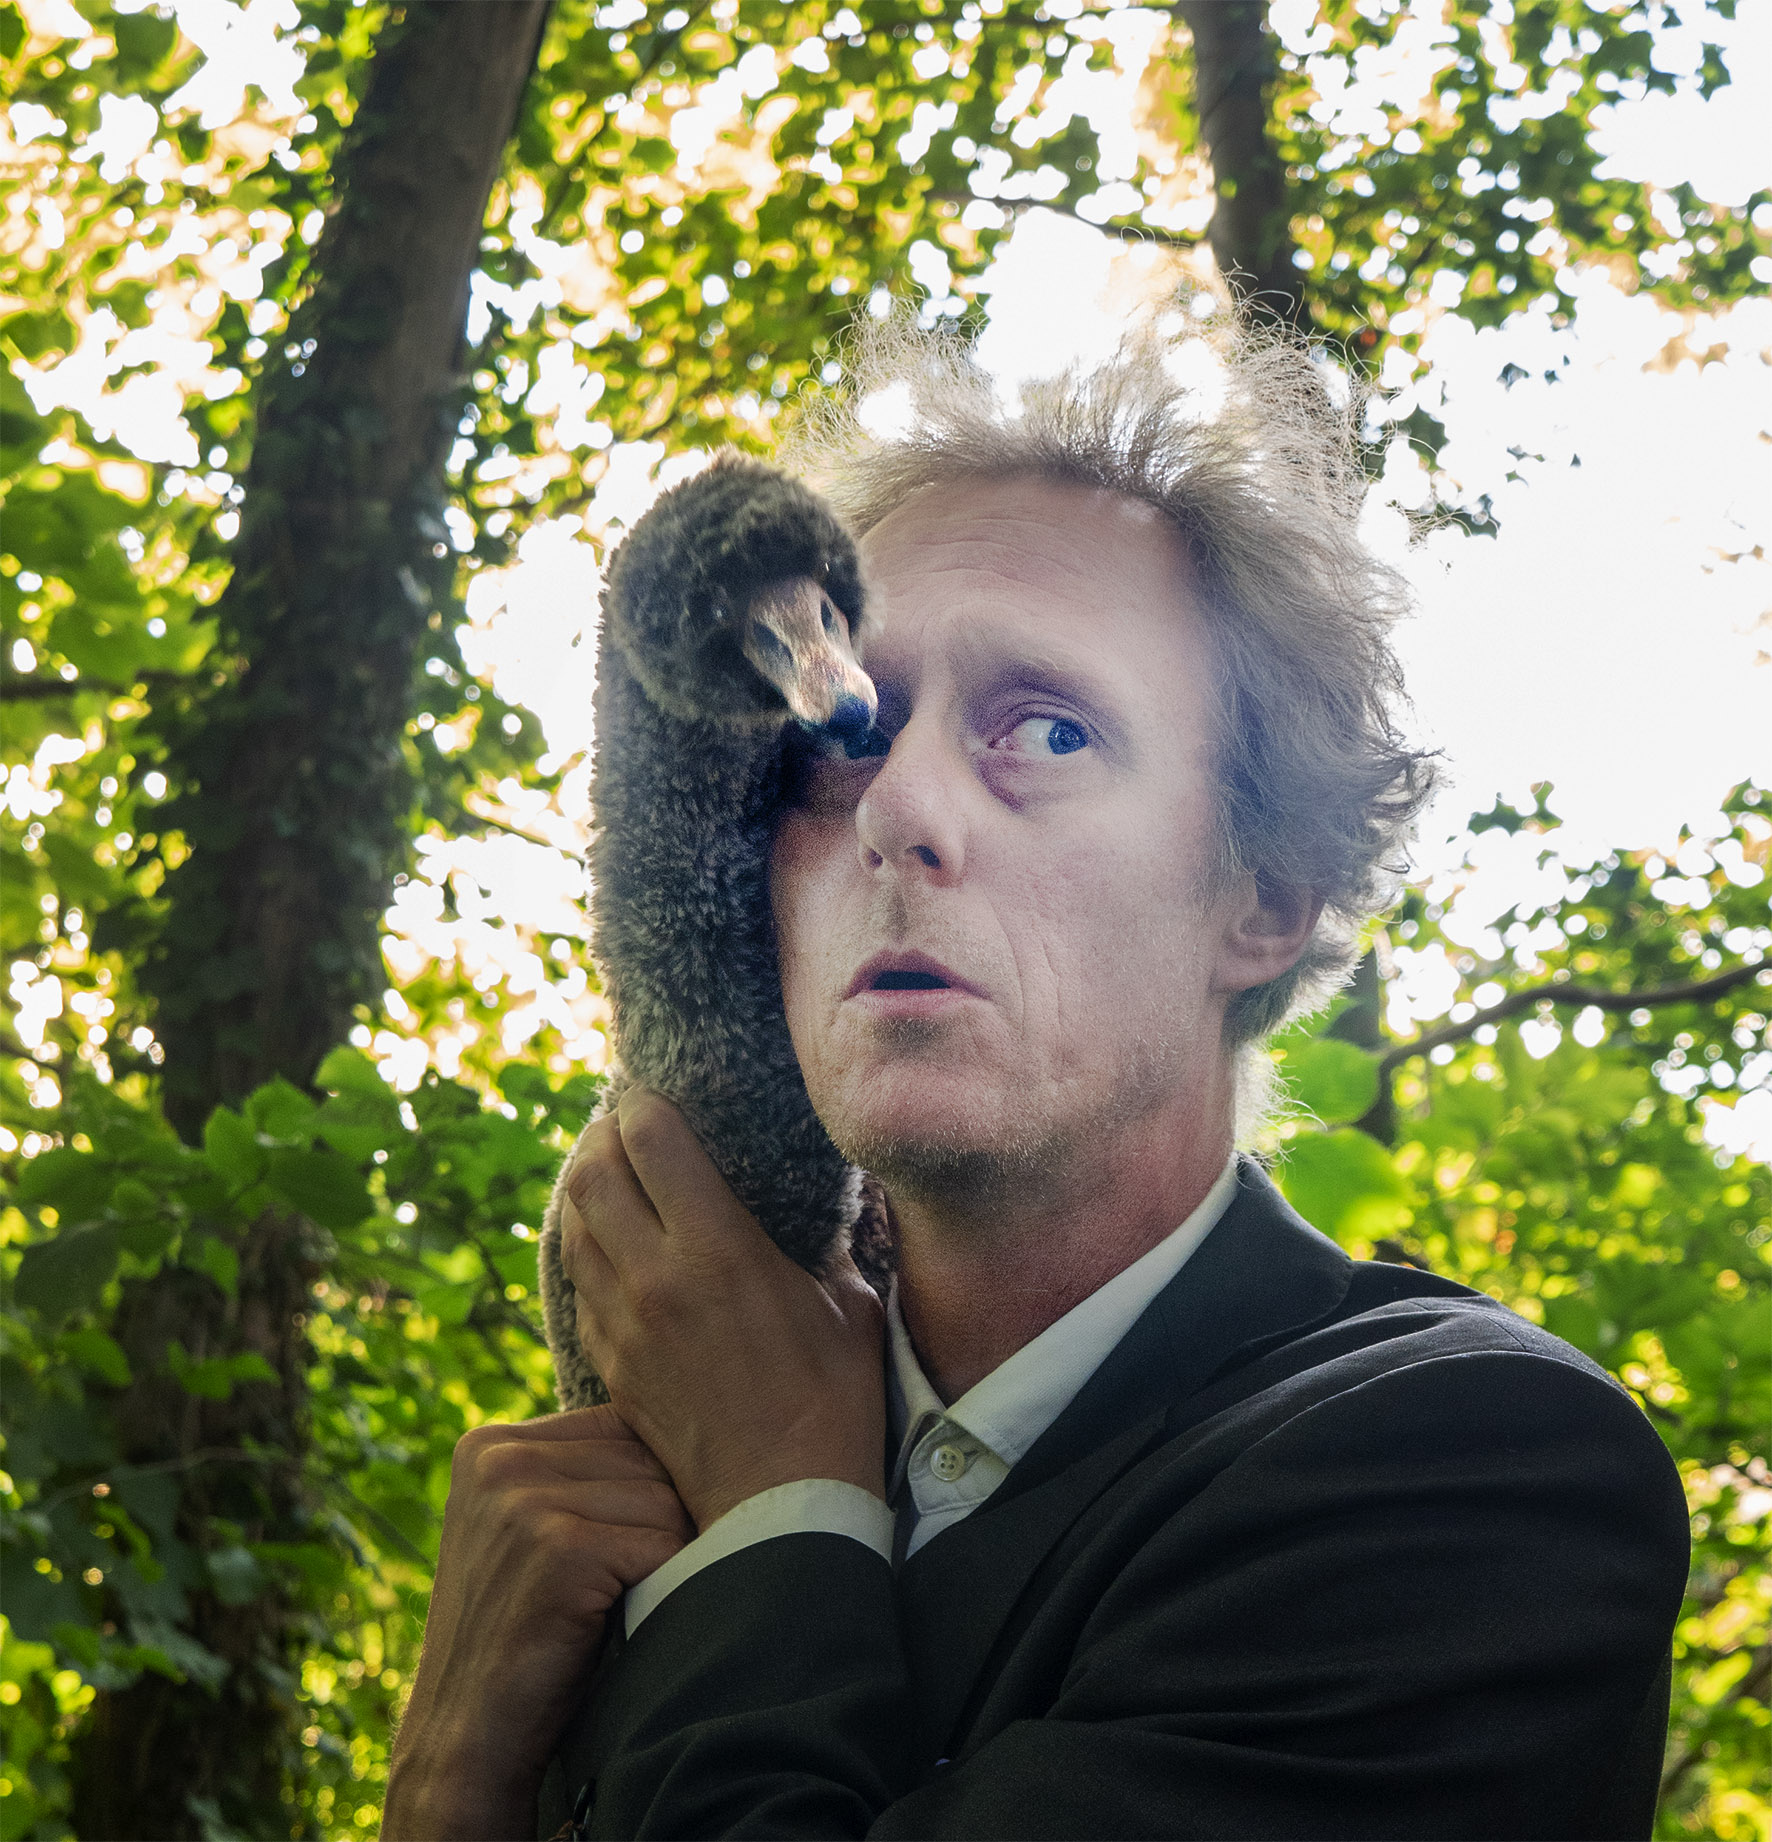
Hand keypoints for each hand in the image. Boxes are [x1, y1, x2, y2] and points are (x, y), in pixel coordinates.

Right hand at [382, 1406, 690, 1840]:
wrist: (468, 1736)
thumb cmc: (523, 1630)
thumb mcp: (530, 1527)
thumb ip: (581, 1472)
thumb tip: (696, 1423)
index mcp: (491, 1444)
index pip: (622, 1427)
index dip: (650, 1485)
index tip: (633, 1540)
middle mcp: (500, 1458)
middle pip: (647, 1459)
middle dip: (663, 1519)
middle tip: (633, 1578)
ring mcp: (523, 1500)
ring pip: (664, 1501)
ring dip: (666, 1556)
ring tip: (624, 1599)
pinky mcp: (558, 1546)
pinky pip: (662, 1545)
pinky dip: (665, 1584)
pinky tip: (628, 1614)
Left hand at [562, 1088, 886, 1532]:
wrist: (780, 1503)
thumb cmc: (833, 1400)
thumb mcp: (847, 1302)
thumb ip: (824, 1238)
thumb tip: (822, 1195)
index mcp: (719, 1250)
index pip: (652, 1140)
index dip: (646, 1103)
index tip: (657, 1092)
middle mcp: (657, 1277)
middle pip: (593, 1172)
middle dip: (604, 1135)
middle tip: (626, 1123)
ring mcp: (624, 1322)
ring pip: (573, 1224)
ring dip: (587, 1185)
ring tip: (611, 1169)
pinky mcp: (610, 1360)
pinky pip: (579, 1280)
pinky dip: (587, 1242)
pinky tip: (610, 1237)